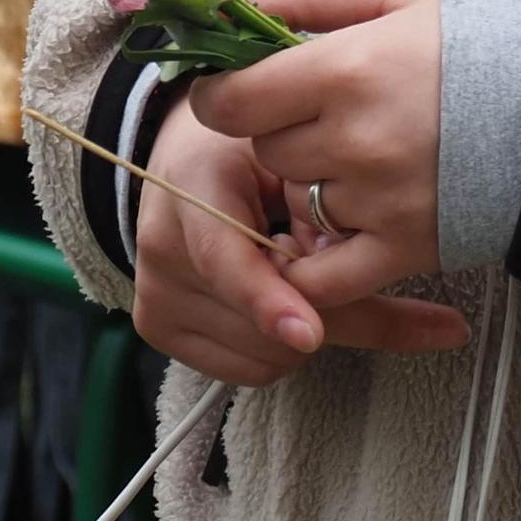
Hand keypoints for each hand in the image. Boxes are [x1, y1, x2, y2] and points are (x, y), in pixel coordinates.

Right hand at [132, 84, 466, 386]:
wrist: (188, 160)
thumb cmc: (252, 152)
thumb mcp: (291, 157)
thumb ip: (316, 210)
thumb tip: (359, 272)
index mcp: (192, 185)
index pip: (224, 258)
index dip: (268, 300)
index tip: (308, 334)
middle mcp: (161, 248)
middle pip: (260, 323)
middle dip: (328, 309)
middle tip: (365, 280)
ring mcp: (154, 295)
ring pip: (266, 356)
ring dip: (306, 327)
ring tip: (300, 274)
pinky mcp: (158, 329)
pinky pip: (250, 369)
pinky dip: (281, 345)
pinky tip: (280, 301)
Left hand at [189, 0, 461, 339]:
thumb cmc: (485, 33)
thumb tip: (254, 6)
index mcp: (345, 69)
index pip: (233, 101)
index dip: (223, 96)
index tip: (235, 92)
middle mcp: (353, 141)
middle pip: (268, 152)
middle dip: (280, 132)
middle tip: (319, 115)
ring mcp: (378, 202)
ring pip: (299, 203)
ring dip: (312, 185)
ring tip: (354, 160)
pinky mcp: (406, 249)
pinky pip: (328, 278)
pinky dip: (313, 266)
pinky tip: (320, 242)